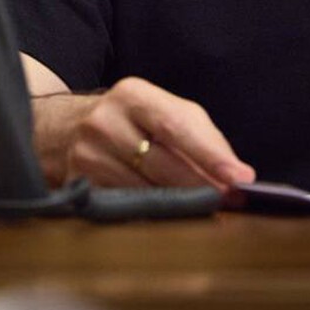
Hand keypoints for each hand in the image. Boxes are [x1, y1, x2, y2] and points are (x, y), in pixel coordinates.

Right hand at [31, 76, 255, 192]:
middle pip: (162, 163)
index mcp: (133, 95)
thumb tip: (239, 176)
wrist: (68, 129)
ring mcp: (86, 154)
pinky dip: (153, 213)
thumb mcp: (167, 112)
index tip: (240, 178)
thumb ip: (204, 138)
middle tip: (231, 202)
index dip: (210, 154)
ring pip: (145, 190)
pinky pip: (126, 206)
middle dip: (201, 186)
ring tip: (205, 209)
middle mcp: (104, 121)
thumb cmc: (134, 121)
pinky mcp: (79, 184)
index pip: (176, 126)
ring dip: (180, 204)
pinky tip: (169, 215)